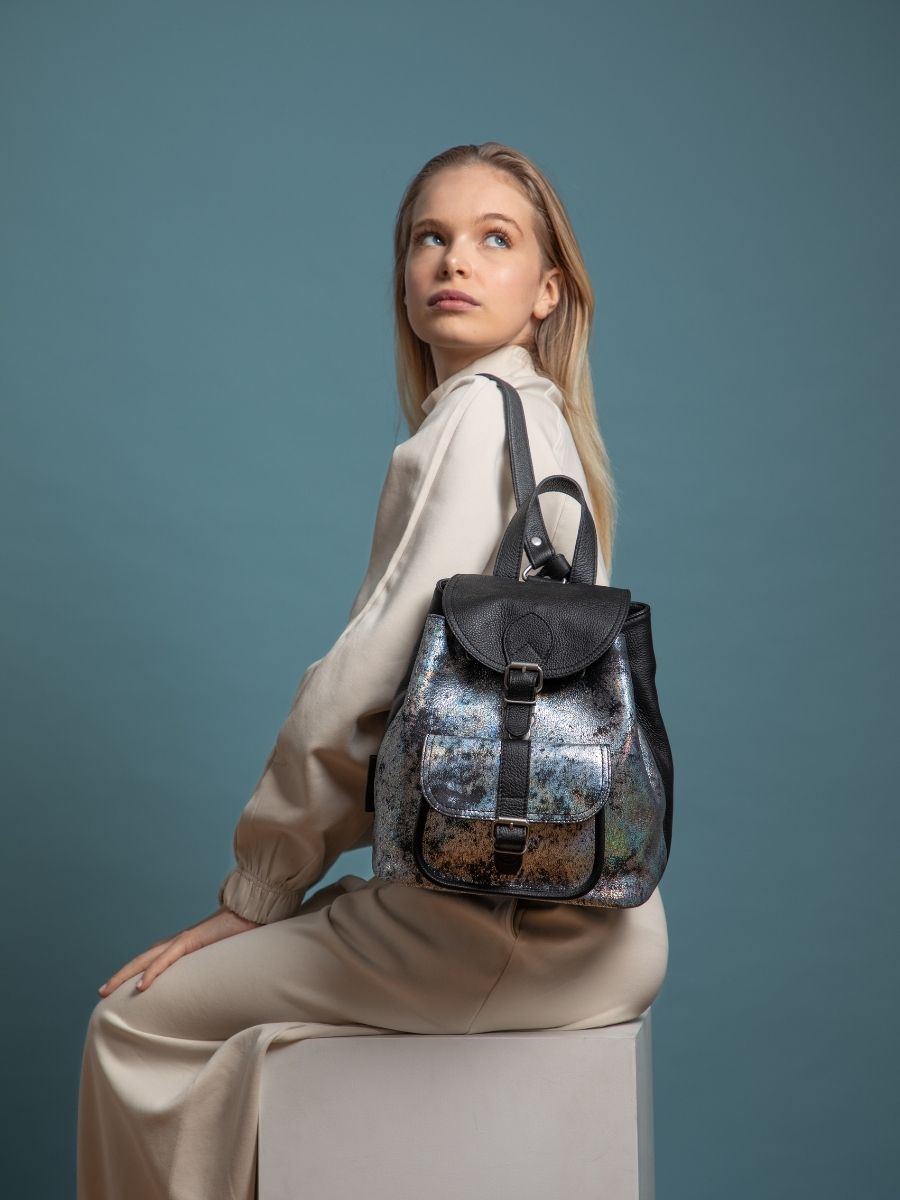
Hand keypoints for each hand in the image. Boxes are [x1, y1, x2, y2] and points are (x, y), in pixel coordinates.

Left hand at [97, 905, 261, 995]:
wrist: (254, 910)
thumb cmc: (243, 931)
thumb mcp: (222, 954)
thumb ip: (213, 964)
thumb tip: (215, 980)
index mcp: (184, 943)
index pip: (152, 958)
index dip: (136, 971)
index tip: (123, 986)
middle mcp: (178, 940)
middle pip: (141, 959)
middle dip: (120, 975)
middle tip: (101, 992)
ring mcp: (183, 939)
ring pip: (146, 959)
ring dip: (124, 975)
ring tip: (107, 991)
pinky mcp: (192, 940)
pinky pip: (167, 959)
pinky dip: (153, 972)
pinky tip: (141, 986)